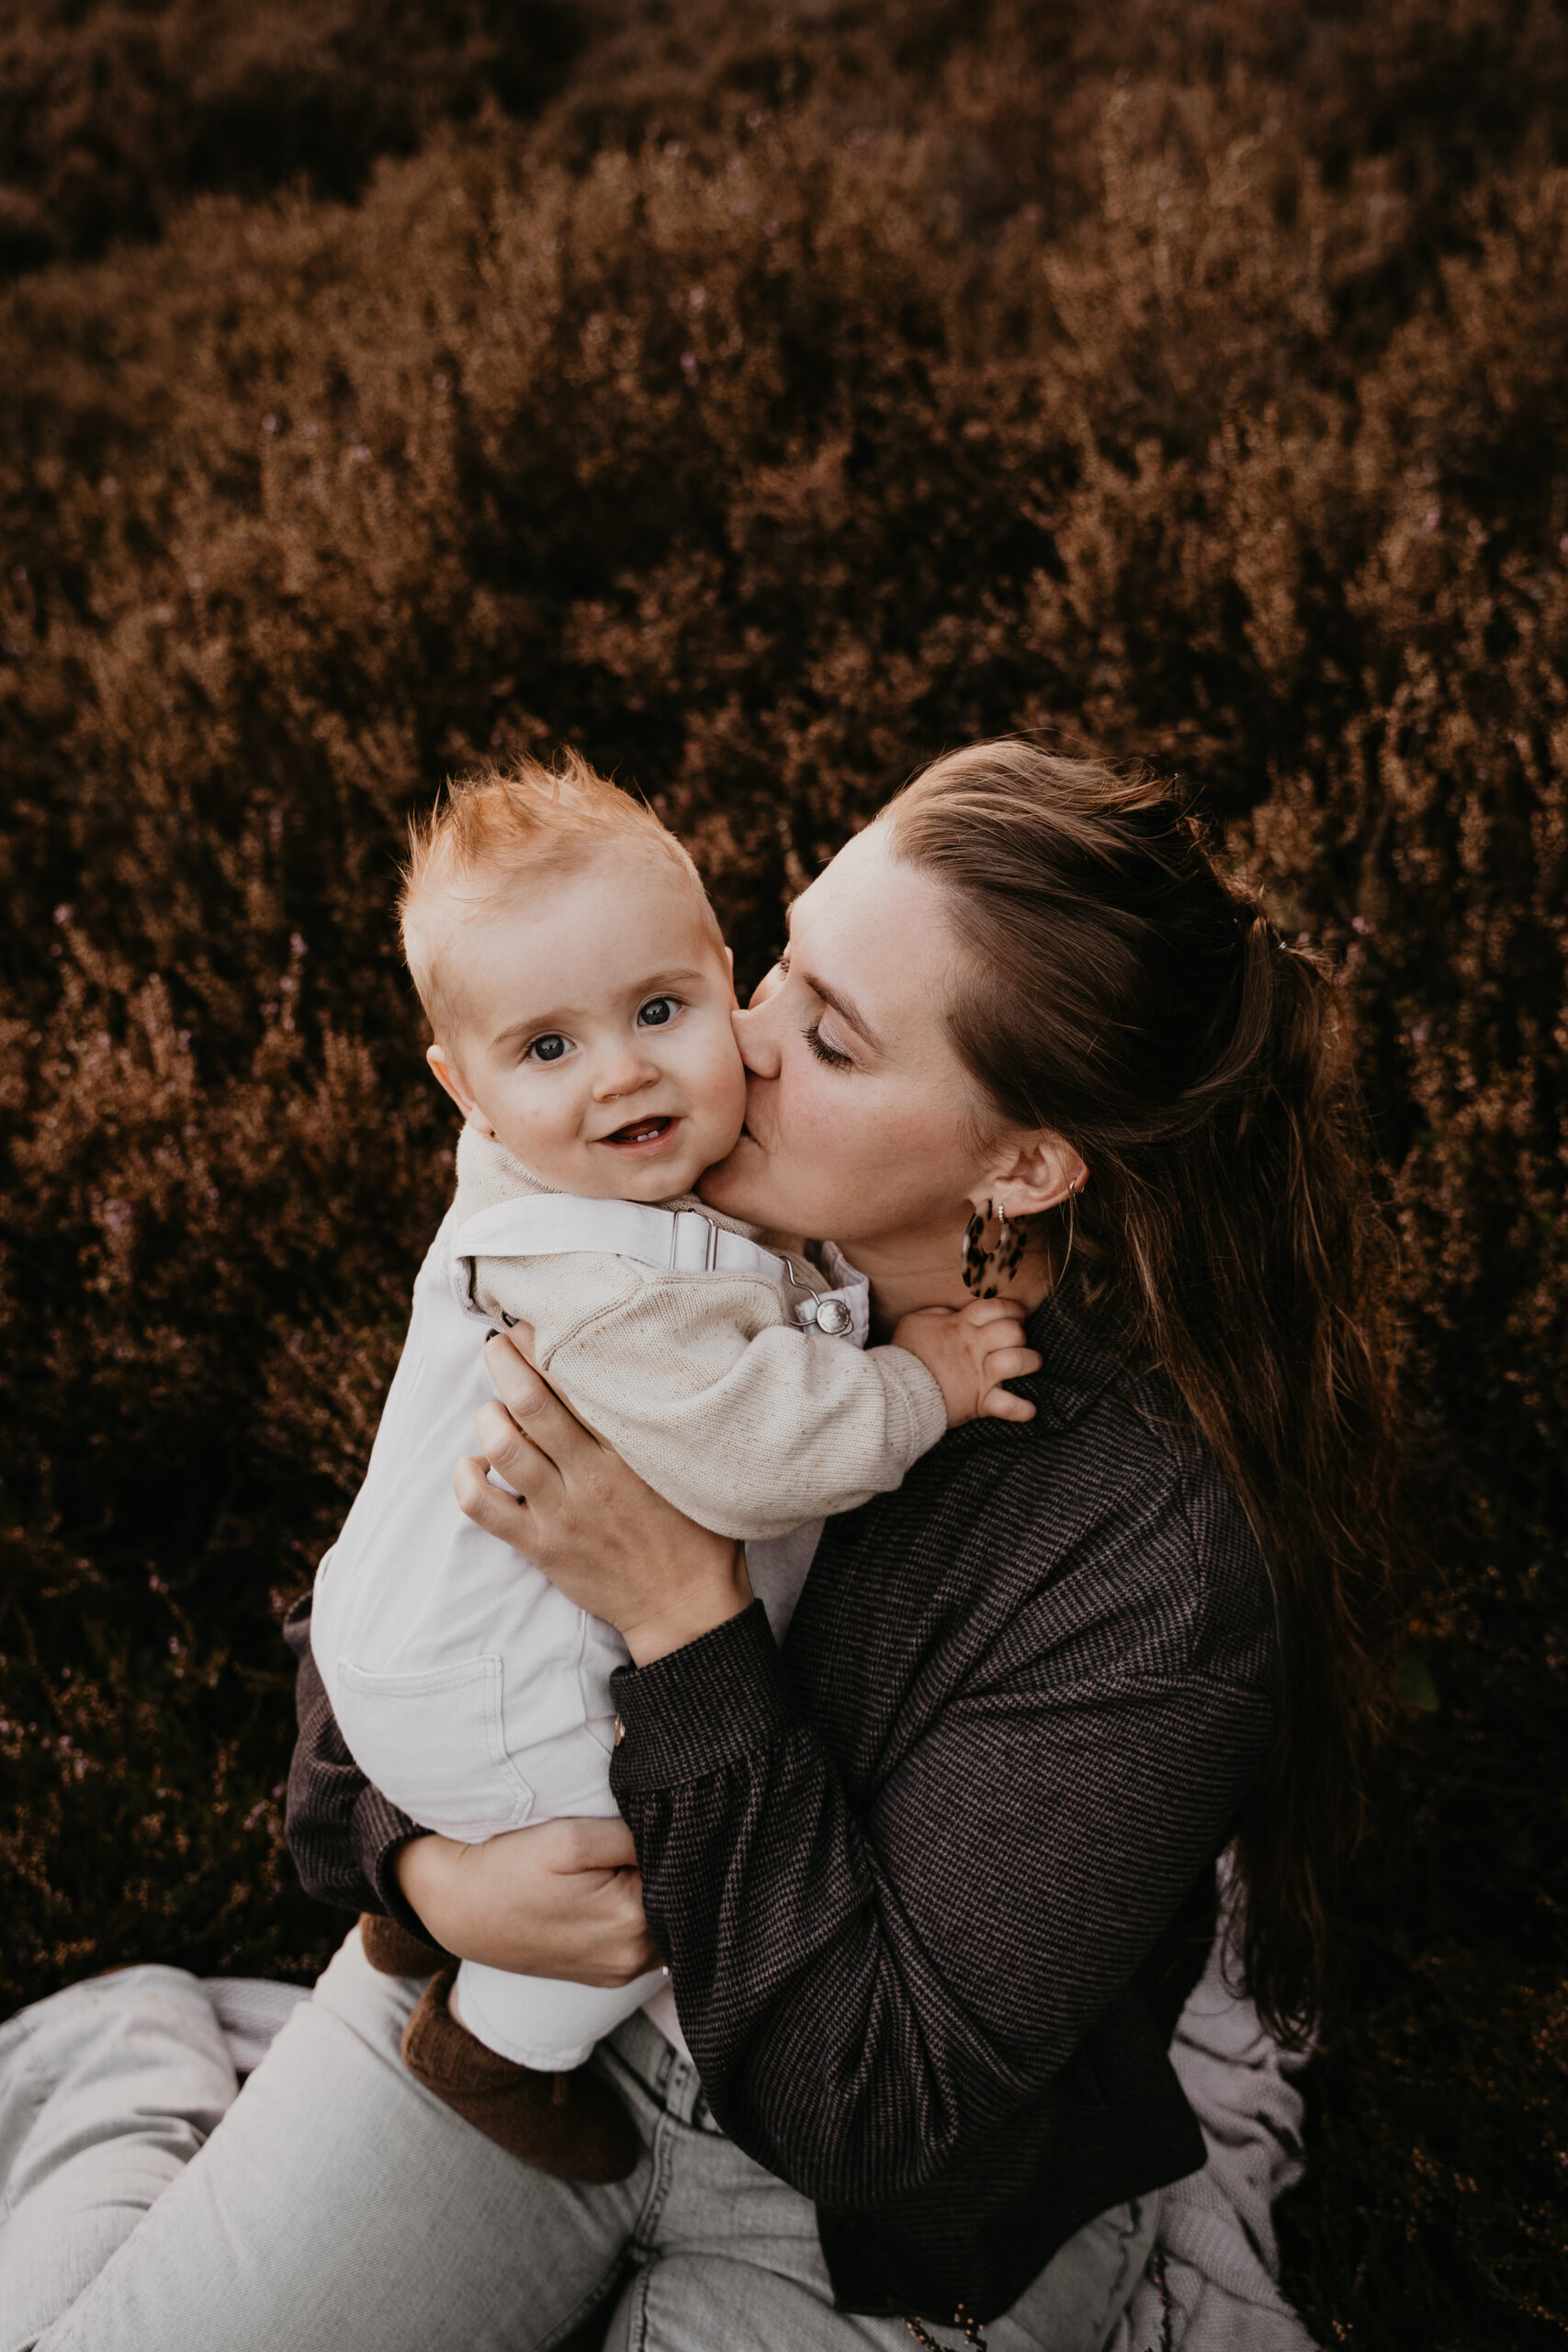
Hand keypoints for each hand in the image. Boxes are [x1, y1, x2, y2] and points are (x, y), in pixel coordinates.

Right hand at [395, 1817, 658, 1985]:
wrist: (458, 1907)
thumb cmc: (509, 1867)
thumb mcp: (570, 1838)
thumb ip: (633, 1835)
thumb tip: (679, 1832)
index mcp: (632, 1921)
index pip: (685, 1874)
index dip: (676, 1841)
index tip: (660, 1818)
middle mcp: (633, 1958)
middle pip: (677, 1900)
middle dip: (668, 1865)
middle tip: (639, 1833)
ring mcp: (620, 1972)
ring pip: (663, 1921)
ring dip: (653, 1889)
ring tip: (621, 1860)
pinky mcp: (606, 1974)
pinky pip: (643, 1939)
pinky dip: (638, 1913)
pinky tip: (613, 1888)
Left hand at [454, 1329, 753, 1664]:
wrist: (685, 1607)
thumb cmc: (696, 1532)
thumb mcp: (691, 1466)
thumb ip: (663, 1423)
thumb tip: (642, 1369)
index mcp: (631, 1450)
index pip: (579, 1381)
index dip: (547, 1344)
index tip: (535, 1325)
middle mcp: (591, 1475)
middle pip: (531, 1402)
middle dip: (504, 1361)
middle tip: (497, 1344)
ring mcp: (561, 1512)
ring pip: (502, 1447)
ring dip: (488, 1415)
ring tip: (493, 1407)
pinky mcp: (540, 1546)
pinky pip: (482, 1507)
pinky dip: (467, 1477)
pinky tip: (475, 1463)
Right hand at [891, 1298, 1041, 1425]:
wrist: (894, 1389)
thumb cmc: (903, 1353)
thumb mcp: (915, 1321)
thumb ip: (938, 1313)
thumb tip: (952, 1312)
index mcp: (961, 1326)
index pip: (995, 1308)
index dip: (1011, 1308)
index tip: (1018, 1314)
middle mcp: (975, 1348)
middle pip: (1012, 1332)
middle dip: (1020, 1333)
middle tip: (1018, 1339)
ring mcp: (980, 1375)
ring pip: (1018, 1362)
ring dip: (1031, 1362)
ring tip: (1032, 1363)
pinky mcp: (979, 1402)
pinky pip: (1009, 1406)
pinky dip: (1022, 1409)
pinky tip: (1030, 1409)